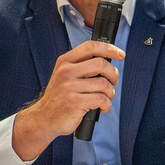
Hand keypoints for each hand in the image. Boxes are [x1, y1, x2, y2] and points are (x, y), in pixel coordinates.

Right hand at [11, 41, 124, 159]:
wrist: (44, 118)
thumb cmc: (61, 97)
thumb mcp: (66, 75)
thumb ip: (82, 65)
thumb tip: (109, 58)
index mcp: (65, 61)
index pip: (90, 47)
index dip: (109, 48)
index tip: (120, 54)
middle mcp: (65, 71)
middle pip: (101, 64)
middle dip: (113, 74)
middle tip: (113, 82)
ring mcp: (69, 87)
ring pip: (104, 83)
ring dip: (110, 93)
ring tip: (105, 98)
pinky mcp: (75, 102)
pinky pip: (101, 99)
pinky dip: (106, 105)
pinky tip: (101, 107)